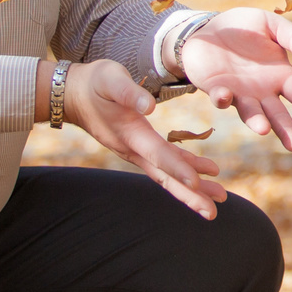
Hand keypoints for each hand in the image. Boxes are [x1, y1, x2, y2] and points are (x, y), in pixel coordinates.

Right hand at [65, 58, 227, 217]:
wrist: (72, 95)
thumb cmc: (94, 83)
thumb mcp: (110, 79)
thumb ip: (130, 92)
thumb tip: (151, 105)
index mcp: (129, 133)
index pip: (157, 154)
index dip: (177, 168)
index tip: (196, 183)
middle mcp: (133, 149)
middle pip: (164, 177)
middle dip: (189, 196)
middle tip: (212, 212)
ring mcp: (135, 151)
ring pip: (167, 174)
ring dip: (192, 189)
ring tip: (219, 197)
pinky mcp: (139, 146)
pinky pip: (165, 162)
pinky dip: (185, 169)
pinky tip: (204, 174)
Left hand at [182, 9, 291, 150]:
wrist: (207, 28)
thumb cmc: (244, 27)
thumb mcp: (270, 24)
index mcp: (281, 75)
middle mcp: (263, 91)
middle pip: (278, 115)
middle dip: (286, 130)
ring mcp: (240, 94)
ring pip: (251, 114)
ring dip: (256, 122)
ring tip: (263, 129)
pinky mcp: (216, 90)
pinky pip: (221, 98)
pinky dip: (223, 99)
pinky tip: (226, 96)